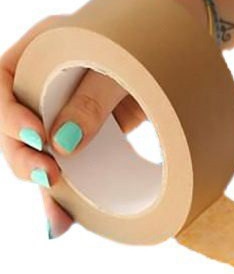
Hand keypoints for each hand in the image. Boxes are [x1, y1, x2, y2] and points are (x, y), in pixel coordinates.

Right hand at [0, 16, 145, 238]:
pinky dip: (67, 197)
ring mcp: (62, 119)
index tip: (37, 136)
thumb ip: (93, 98)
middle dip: (25, 159)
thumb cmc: (147, 51)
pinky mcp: (83, 143)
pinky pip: (68, 170)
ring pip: (40, 156)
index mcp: (40, 54)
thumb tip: (64, 144)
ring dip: (45, 190)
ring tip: (57, 219)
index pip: (4, 84)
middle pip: (16, 128)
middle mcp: (44, 89)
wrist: (177, 65)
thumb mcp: (121, 65)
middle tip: (49, 178)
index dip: (10, 114)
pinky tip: (64, 222)